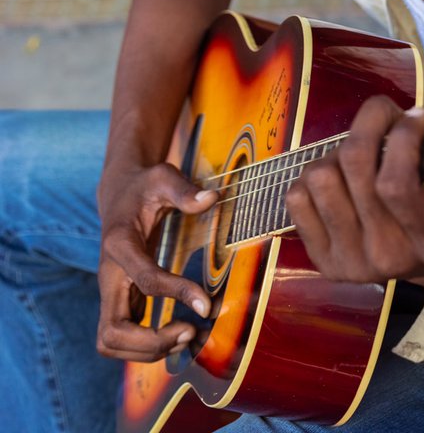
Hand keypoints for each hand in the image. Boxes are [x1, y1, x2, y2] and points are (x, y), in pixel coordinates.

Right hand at [96, 163, 216, 360]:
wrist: (119, 194)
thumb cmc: (144, 186)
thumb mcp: (162, 176)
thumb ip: (184, 189)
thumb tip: (211, 198)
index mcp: (119, 244)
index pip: (145, 279)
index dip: (176, 293)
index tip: (206, 304)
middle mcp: (108, 275)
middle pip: (111, 332)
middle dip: (150, 343)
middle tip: (189, 332)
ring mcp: (111, 292)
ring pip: (110, 343)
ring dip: (147, 351)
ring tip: (187, 335)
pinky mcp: (120, 300)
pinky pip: (123, 338)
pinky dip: (147, 348)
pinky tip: (181, 334)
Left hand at [285, 96, 423, 289]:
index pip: (397, 184)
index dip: (401, 136)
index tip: (417, 115)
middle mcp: (389, 256)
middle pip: (354, 167)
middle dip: (371, 123)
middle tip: (388, 116)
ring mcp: (353, 262)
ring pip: (320, 176)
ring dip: (340, 151)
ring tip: (365, 153)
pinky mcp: (325, 261)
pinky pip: (296, 197)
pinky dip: (316, 174)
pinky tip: (344, 177)